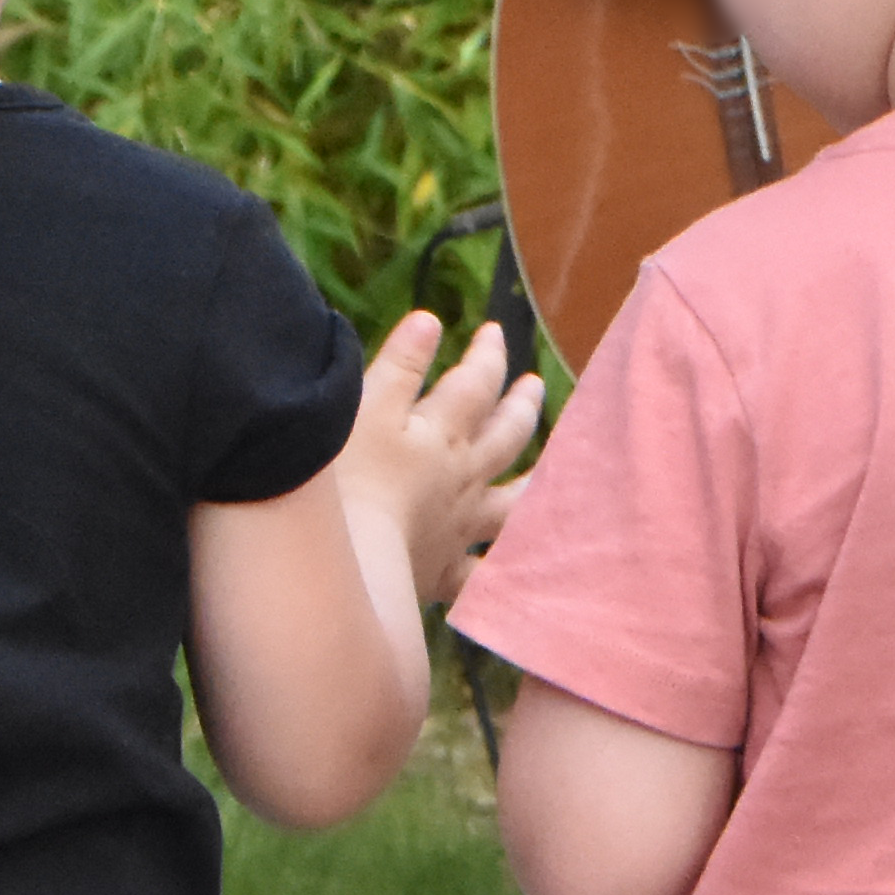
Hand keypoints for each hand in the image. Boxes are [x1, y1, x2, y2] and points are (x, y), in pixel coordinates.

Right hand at [343, 313, 542, 611]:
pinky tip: (508, 569)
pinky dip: (498, 569)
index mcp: (442, 434)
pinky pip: (480, 573)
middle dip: (521, 406)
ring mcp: (458, 529)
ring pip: (510, 504)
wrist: (346, 563)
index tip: (494, 332)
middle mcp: (462, 478)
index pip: (476, 383)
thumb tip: (430, 320)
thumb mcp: (365, 407)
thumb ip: (400, 364)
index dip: (487, 354)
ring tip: (551, 475)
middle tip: (534, 384)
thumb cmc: (344, 480)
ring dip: (532, 485)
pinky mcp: (441, 574)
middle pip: (505, 436)